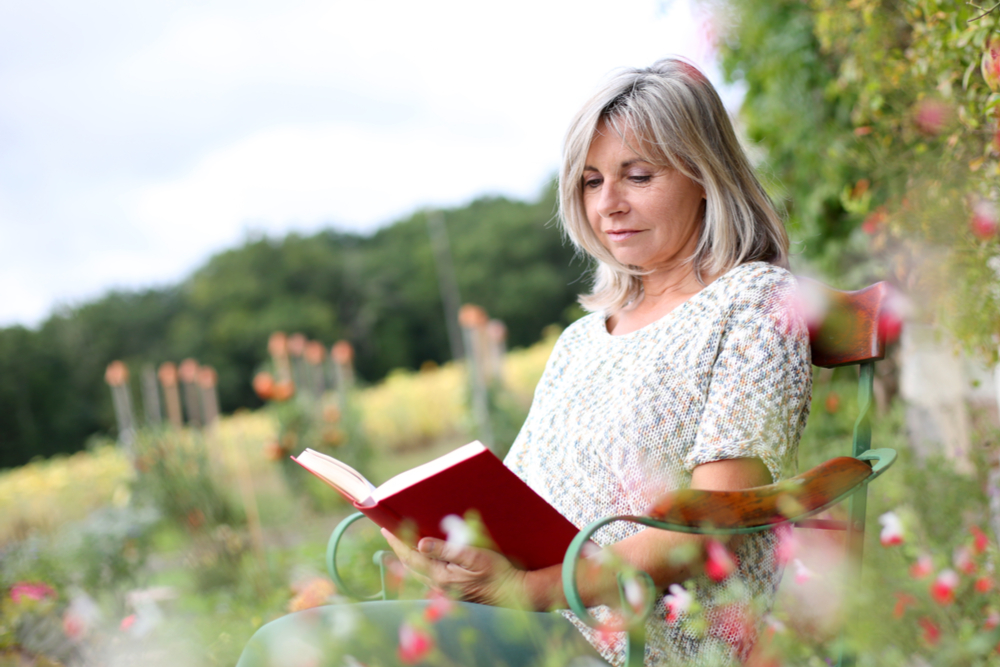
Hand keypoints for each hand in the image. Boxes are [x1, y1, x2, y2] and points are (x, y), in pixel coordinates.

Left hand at [381, 529, 526, 607]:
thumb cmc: (496, 573)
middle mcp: (437, 586)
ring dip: (405, 558)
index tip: (385, 529)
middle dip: (396, 549)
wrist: (512, 593)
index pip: (410, 556)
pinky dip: (417, 566)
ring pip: (416, 573)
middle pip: (409, 566)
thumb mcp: (473, 556)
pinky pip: (426, 577)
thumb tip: (421, 543)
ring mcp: (443, 591)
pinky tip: (420, 559)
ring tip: (399, 544)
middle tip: (389, 532)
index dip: (396, 542)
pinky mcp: (450, 592)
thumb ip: (446, 550)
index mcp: (440, 576)